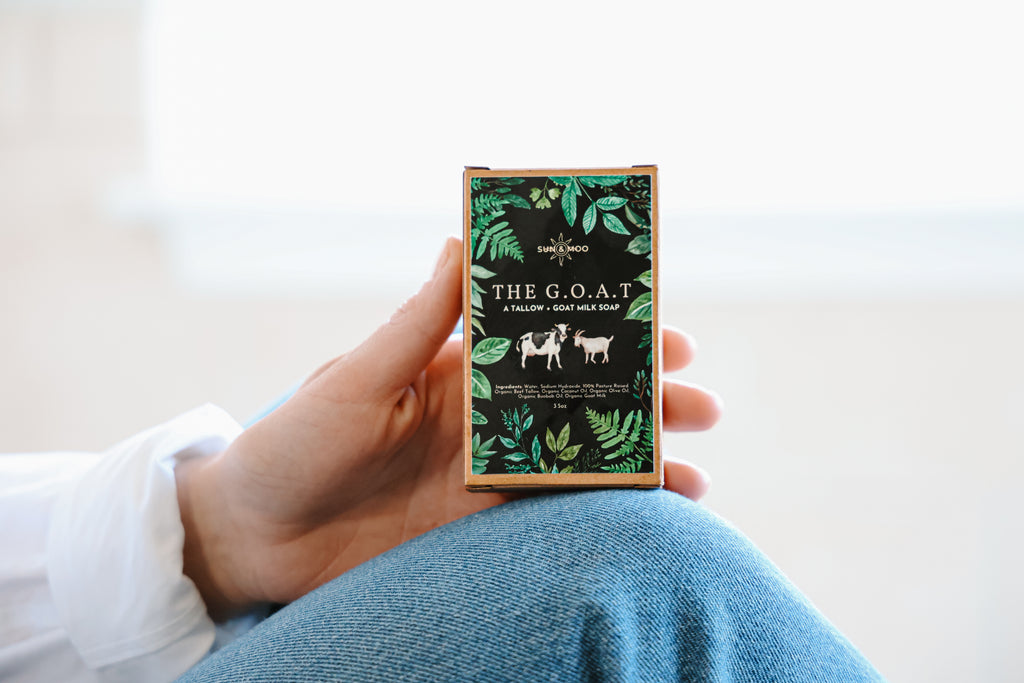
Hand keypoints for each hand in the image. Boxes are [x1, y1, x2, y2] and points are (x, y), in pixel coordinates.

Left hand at [176, 237, 721, 617]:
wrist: (255, 535)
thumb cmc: (292, 443)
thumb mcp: (358, 376)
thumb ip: (419, 323)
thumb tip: (463, 240)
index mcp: (454, 364)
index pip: (543, 334)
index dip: (602, 327)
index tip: (660, 324)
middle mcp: (480, 412)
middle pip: (577, 395)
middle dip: (642, 397)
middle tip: (701, 403)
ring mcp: (483, 468)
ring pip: (579, 453)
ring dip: (639, 458)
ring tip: (697, 473)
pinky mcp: (476, 521)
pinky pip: (552, 508)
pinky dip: (603, 507)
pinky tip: (650, 513)